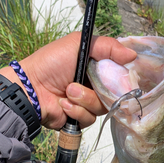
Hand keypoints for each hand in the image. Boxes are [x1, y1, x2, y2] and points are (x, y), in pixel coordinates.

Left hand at [0, 32, 135, 129]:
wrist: (31, 88)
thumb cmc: (51, 63)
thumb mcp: (79, 44)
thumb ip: (108, 46)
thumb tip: (133, 55)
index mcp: (96, 66)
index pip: (120, 72)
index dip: (122, 75)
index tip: (121, 74)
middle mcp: (95, 85)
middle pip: (115, 92)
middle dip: (100, 88)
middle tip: (84, 82)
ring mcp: (88, 102)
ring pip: (103, 106)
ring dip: (84, 99)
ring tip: (68, 91)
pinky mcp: (80, 118)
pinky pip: (90, 118)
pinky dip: (76, 110)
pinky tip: (63, 103)